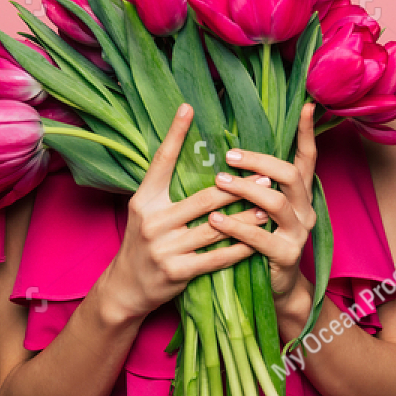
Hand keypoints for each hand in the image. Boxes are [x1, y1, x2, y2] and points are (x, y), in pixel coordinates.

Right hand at [93, 104, 263, 323]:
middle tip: (265, 176)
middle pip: (203, 198)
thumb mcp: (146, 210)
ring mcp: (165, 248)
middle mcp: (153, 221)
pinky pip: (216, 258)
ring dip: (246, 218)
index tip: (188, 108)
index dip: (175, 134)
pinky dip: (239, 249)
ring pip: (216, 228)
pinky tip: (257, 242)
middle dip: (237, 188)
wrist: (127, 287)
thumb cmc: (144, 242)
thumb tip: (196, 156)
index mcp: (144, 200)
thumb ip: (165, 188)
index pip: (161, 161)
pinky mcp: (177, 271)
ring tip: (268, 208)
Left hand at [207, 103, 318, 306]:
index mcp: (300, 194)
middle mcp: (305, 209)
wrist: (274, 289)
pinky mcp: (287, 256)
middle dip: (259, 162)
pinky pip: (261, 237)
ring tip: (218, 182)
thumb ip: (255, 183)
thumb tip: (230, 149)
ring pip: (276, 202)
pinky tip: (215, 220)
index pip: (307, 158)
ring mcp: (299, 233)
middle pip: (289, 174)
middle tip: (228, 156)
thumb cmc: (260, 241)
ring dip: (245, 190)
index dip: (307, 133)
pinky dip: (236, 227)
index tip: (305, 106)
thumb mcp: (261, 209)